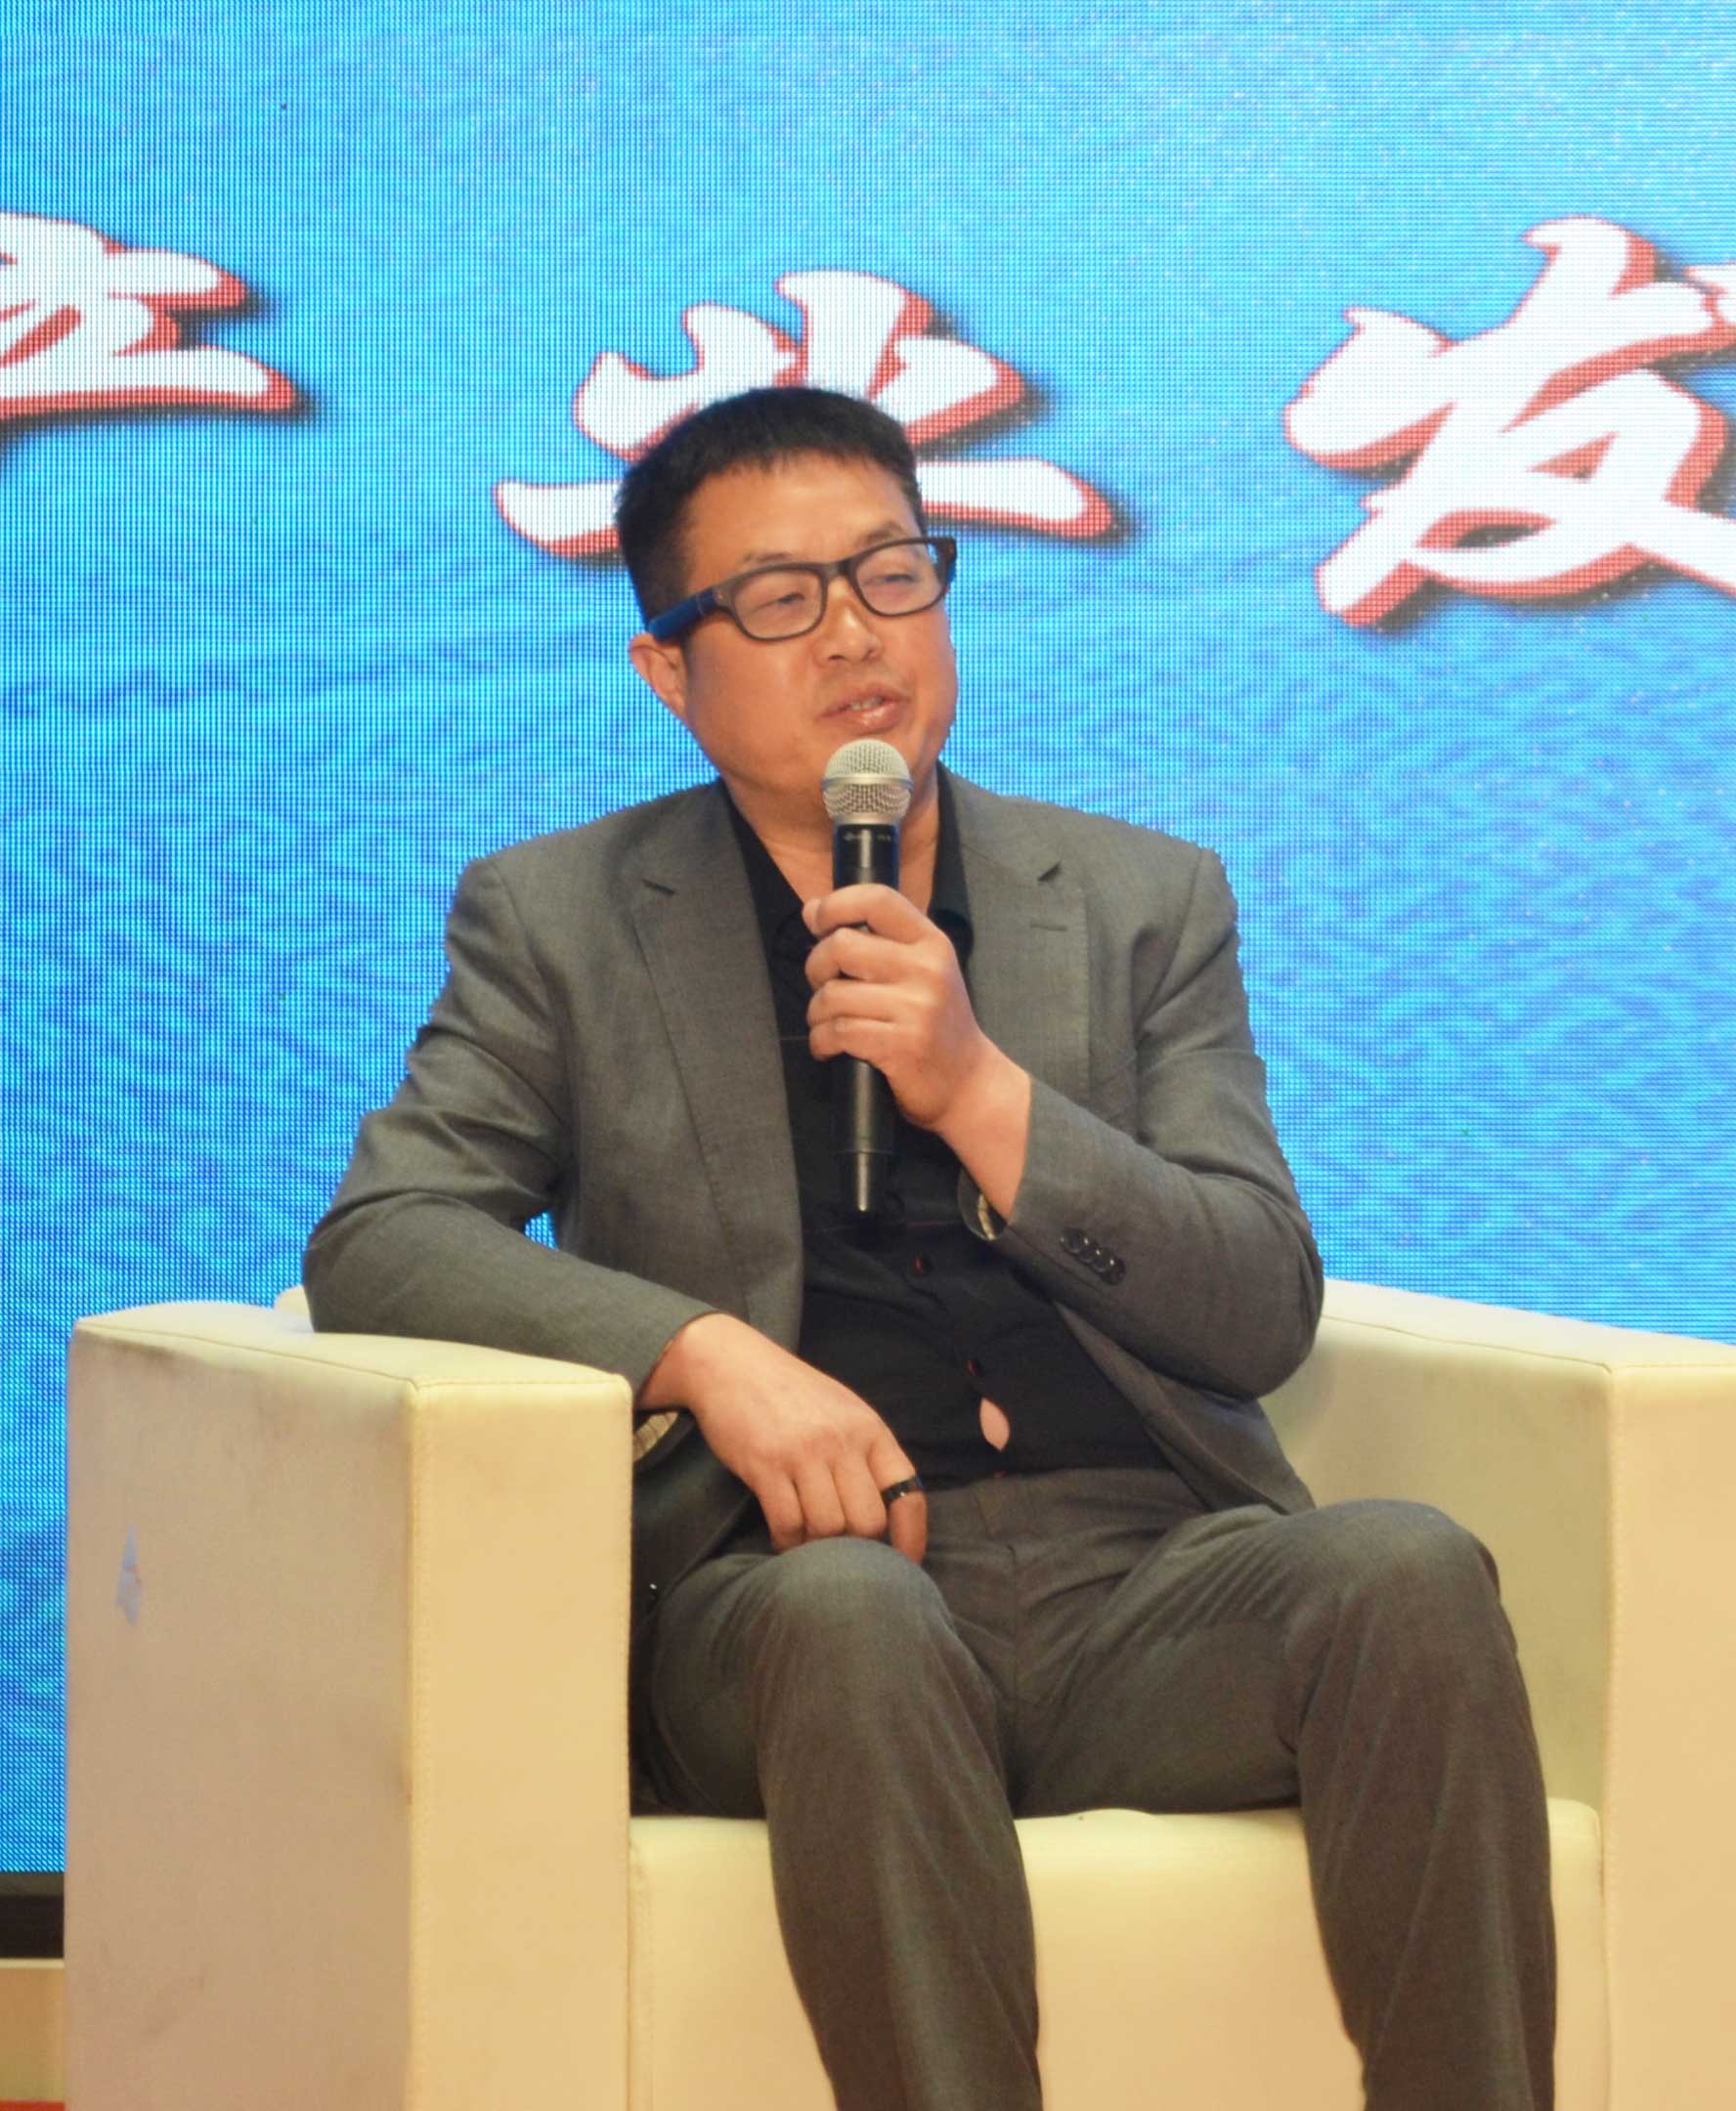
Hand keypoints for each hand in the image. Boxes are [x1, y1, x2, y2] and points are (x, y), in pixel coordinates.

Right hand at [640, 1312, 927, 1561]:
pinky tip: (783, 1536)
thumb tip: (886, 1513)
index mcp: (870, 1430)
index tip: (905, 1564)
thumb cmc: (791, 1393)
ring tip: (806, 1540)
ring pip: (828, 1528)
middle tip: (838, 1547)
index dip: (911, 1538)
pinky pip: (787, 1524)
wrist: (733, 1365)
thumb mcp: (843, 1412)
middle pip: (867, 1522)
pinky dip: (786, 1541)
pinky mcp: (766, 1465)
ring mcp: (803, 1452)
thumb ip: (865, 1455)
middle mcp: (842, 1441)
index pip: (908, 1495)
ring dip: (817, 1546)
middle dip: (855, 1546)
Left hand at [803, 883, 994, 1131]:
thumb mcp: (919, 970)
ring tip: (827, 1023)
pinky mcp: (901, 1045)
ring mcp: (916, 1008)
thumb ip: (873, 938)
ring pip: (832, 994)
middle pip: (841, 946)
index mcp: (931, 942)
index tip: (818, 922)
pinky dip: (821, 1041)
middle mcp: (926, 969)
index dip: (837, 904)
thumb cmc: (935, 1023)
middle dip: (817, 967)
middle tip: (825, 986)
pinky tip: (829, 1047)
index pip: (877, 900)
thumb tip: (811, 909)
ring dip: (817, 1013)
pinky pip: (837, 1032)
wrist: (968, 1082)